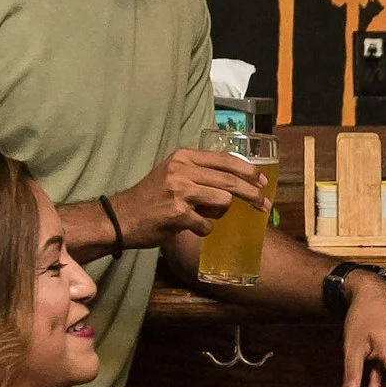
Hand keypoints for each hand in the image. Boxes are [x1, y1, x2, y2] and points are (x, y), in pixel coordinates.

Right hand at [113, 147, 267, 248]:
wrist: (121, 218)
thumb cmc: (151, 198)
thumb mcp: (173, 174)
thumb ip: (200, 173)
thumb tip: (237, 181)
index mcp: (183, 157)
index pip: (225, 160)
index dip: (248, 171)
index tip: (262, 181)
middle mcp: (182, 170)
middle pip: (230, 181)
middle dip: (252, 194)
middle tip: (264, 205)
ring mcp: (180, 191)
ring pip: (223, 202)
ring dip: (219, 214)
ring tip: (202, 216)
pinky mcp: (178, 213)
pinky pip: (207, 225)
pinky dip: (202, 229)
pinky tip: (188, 226)